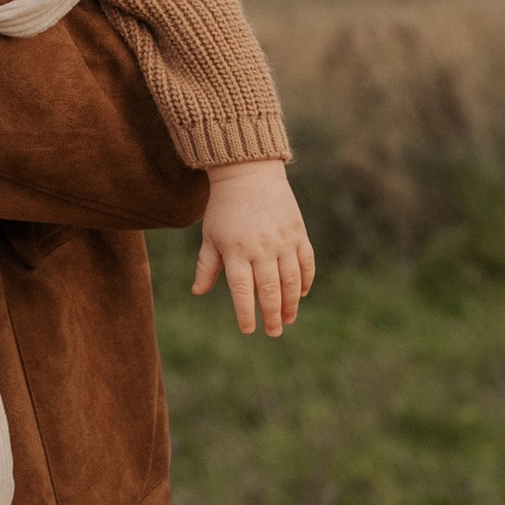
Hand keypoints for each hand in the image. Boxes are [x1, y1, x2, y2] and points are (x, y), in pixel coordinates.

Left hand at [193, 162, 315, 336]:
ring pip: (291, 281)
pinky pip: (306, 263)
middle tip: (274, 332)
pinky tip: (301, 294)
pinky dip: (305, 281)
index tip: (248, 330)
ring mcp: (282, 240)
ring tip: (288, 319)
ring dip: (291, 304)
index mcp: (235, 250)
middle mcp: (261, 247)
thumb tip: (198, 292)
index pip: (242, 291)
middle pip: (270, 291)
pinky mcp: (298, 232)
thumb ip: (206, 265)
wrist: (248, 172)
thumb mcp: (210, 235)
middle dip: (272, 316)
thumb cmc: (224, 208)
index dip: (246, 313)